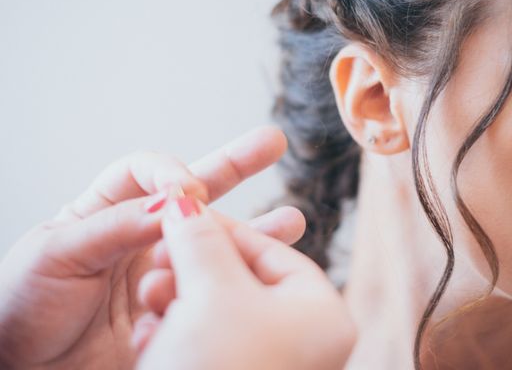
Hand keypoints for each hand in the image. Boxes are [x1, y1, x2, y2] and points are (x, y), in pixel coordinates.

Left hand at [0, 126, 304, 369]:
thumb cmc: (19, 305)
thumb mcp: (54, 255)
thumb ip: (113, 227)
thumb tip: (171, 203)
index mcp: (105, 211)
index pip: (146, 174)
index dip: (172, 173)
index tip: (190, 190)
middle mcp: (140, 236)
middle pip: (195, 192)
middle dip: (236, 165)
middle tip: (272, 143)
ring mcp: (161, 273)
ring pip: (217, 243)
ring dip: (256, 230)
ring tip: (294, 221)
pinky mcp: (174, 310)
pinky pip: (214, 289)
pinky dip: (242, 280)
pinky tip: (265, 275)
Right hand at [134, 197, 356, 369]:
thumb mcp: (211, 293)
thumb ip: (200, 238)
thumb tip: (184, 199)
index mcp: (321, 314)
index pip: (271, 250)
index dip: (223, 227)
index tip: (182, 213)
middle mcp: (301, 341)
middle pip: (240, 280)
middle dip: (192, 268)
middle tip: (159, 259)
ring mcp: (267, 365)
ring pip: (215, 312)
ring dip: (176, 299)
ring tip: (150, 298)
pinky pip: (203, 345)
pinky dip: (174, 334)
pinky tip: (150, 337)